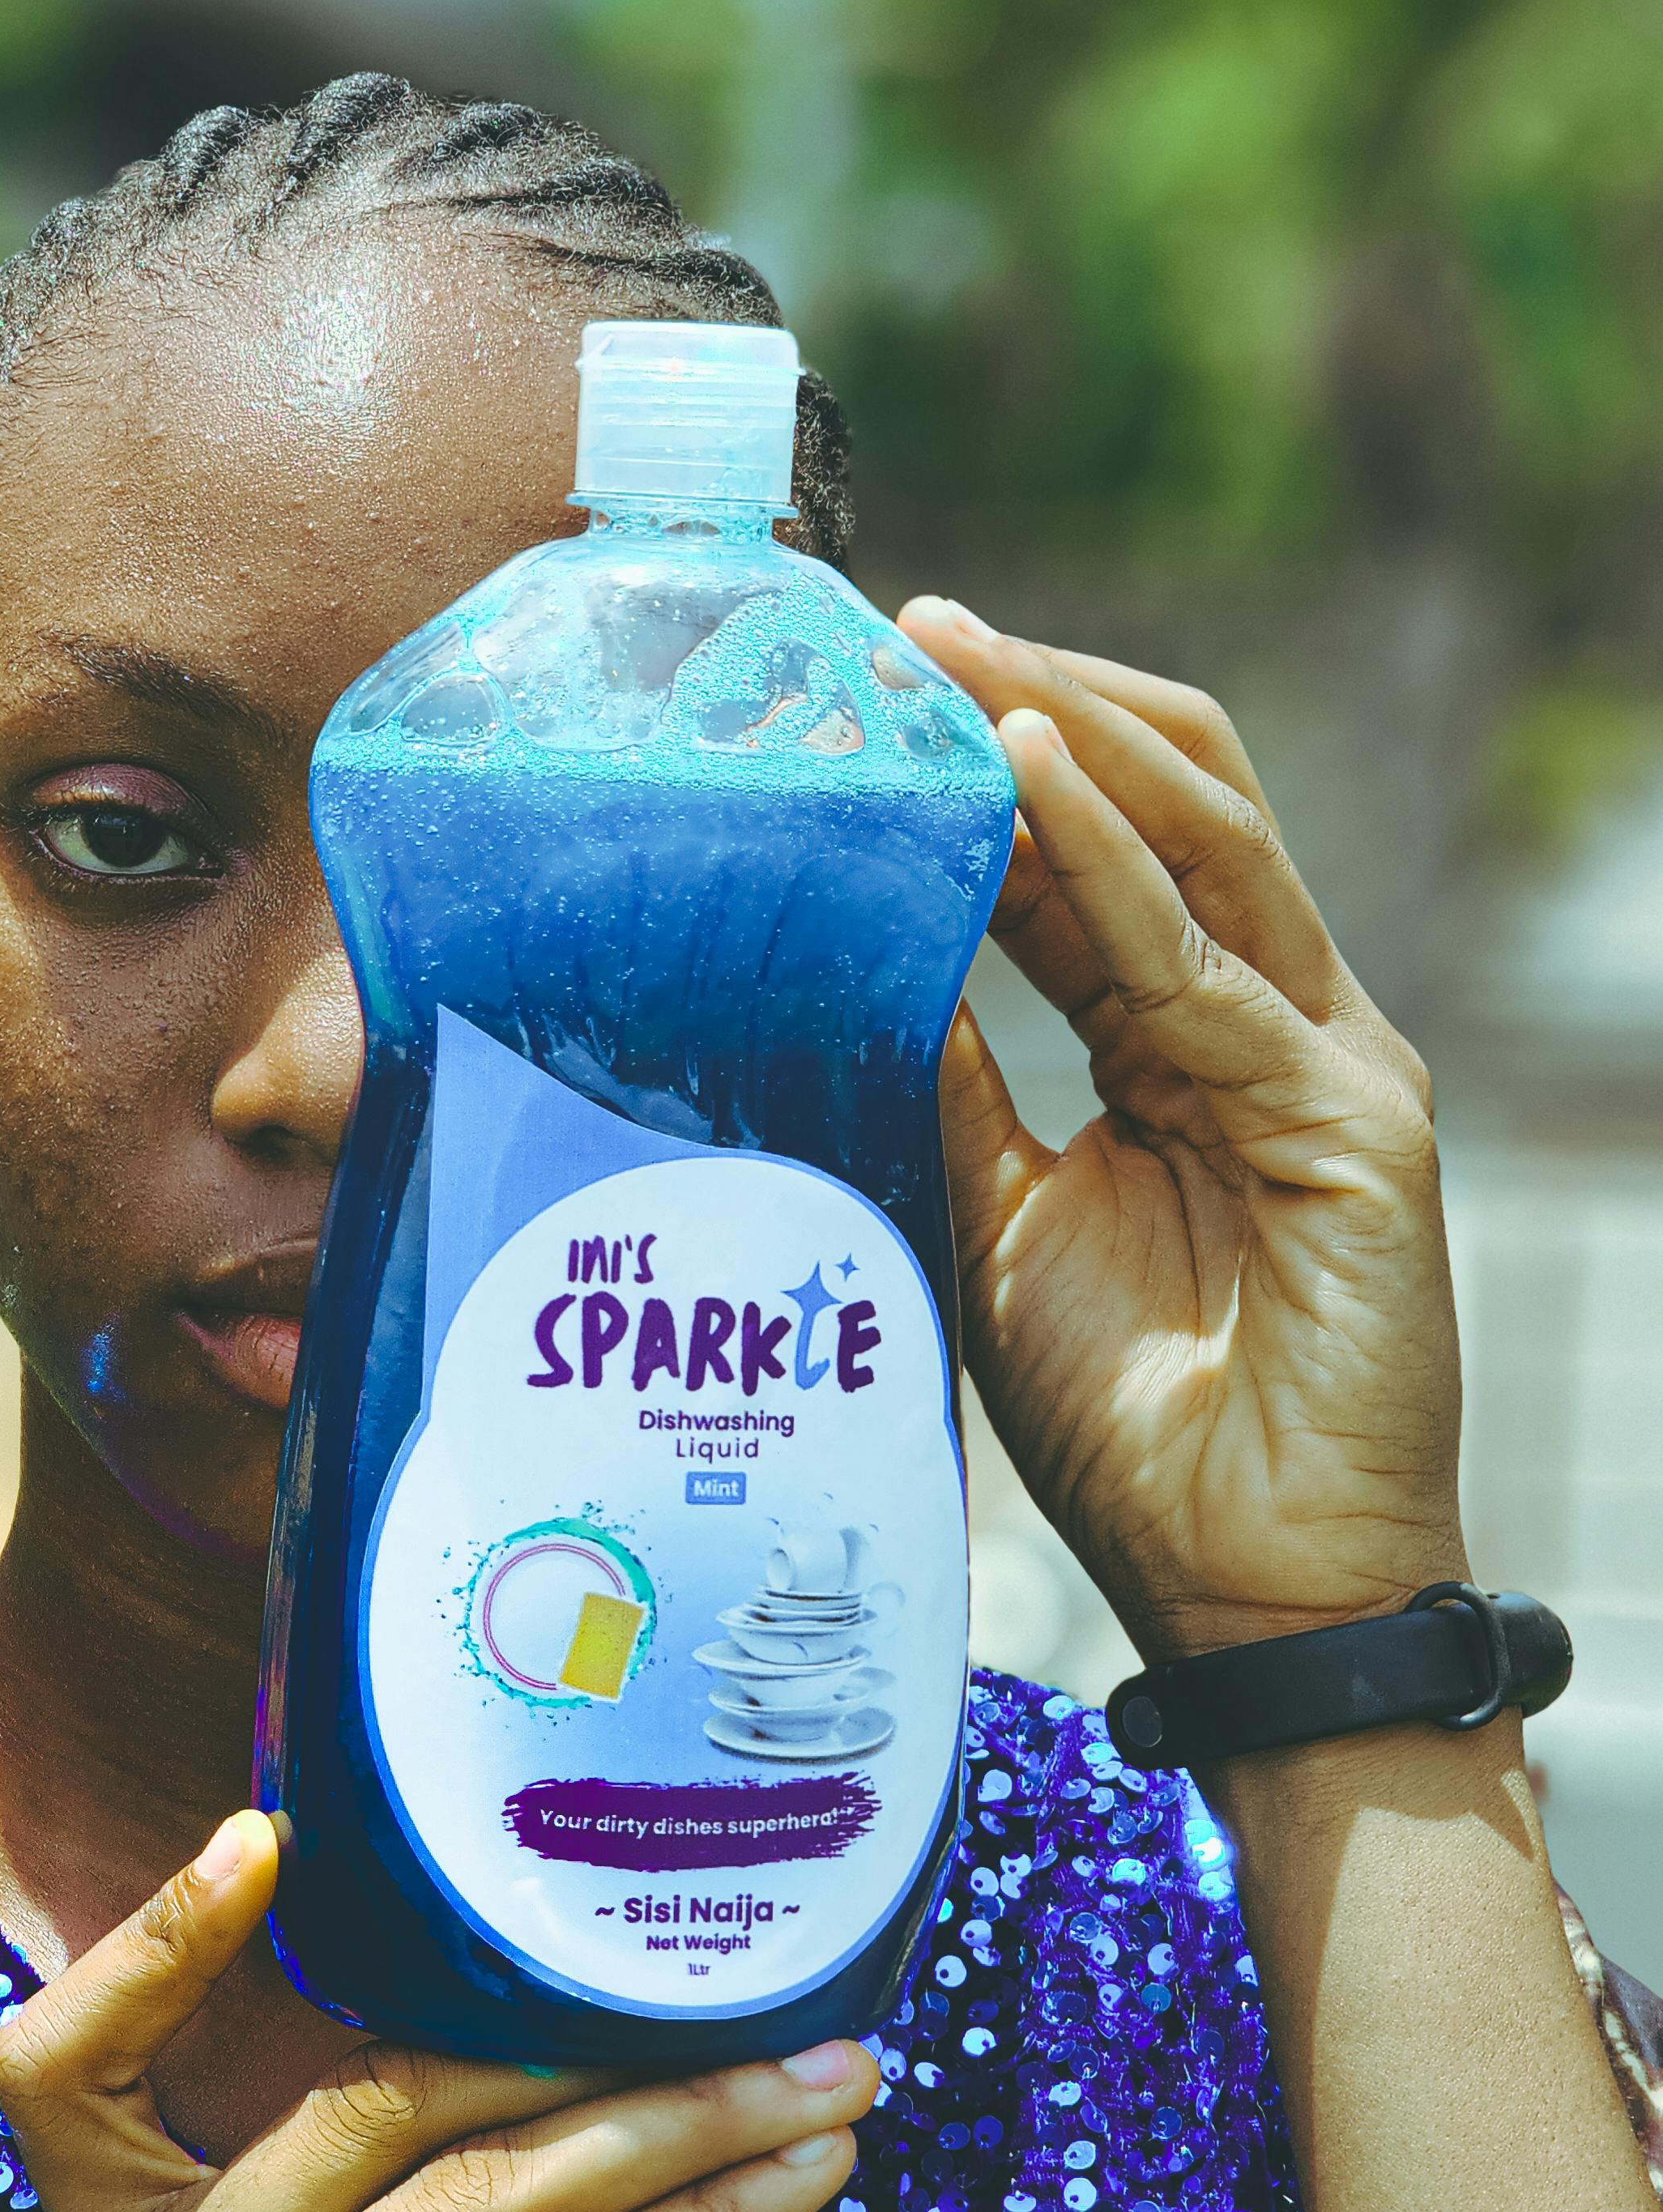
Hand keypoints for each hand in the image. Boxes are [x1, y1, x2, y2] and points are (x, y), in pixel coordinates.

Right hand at [0, 1813, 874, 2211]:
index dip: (145, 1945)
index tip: (259, 1832)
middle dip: (576, 2043)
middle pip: (363, 2110)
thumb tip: (575, 2035)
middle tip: (747, 2005)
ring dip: (686, 2129)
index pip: (59, 2081)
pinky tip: (800, 2187)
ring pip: (489, 2199)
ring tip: (818, 2084)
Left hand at [899, 595, 1462, 1660]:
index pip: (1097, 864)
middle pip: (1171, 806)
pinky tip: (1023, 774)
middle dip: (1040, 702)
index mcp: (1185, 1042)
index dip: (992, 772)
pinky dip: (1115, 858)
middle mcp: (1268, 1022)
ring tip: (952, 651)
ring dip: (1072, 730)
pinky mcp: (1360, 1115)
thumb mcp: (995, 1212)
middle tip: (905, 628)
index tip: (871, 698)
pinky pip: (1211, 961)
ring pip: (1209, 838)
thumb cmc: (1129, 1416)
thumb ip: (951, 1072)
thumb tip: (850, 944)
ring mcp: (1329, 1057)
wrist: (1246, 1583)